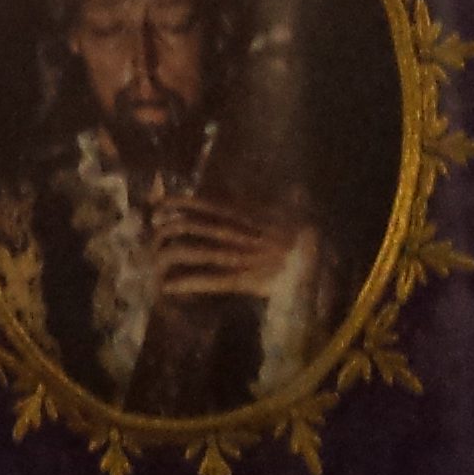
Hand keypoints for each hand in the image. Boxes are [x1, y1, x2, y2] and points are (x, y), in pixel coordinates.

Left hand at [147, 187, 296, 303]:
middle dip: (163, 233)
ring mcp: (238, 256)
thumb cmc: (308, 239)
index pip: (203, 204)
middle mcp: (236, 232)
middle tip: (152, 240)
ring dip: (167, 258)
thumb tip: (290, 186)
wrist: (322, 262)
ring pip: (193, 252)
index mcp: (245, 214)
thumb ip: (284, 197)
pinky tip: (167, 288)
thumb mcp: (292, 211)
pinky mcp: (243, 280)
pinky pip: (209, 280)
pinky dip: (185, 283)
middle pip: (189, 226)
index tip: (156, 208)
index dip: (176, 204)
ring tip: (154, 265)